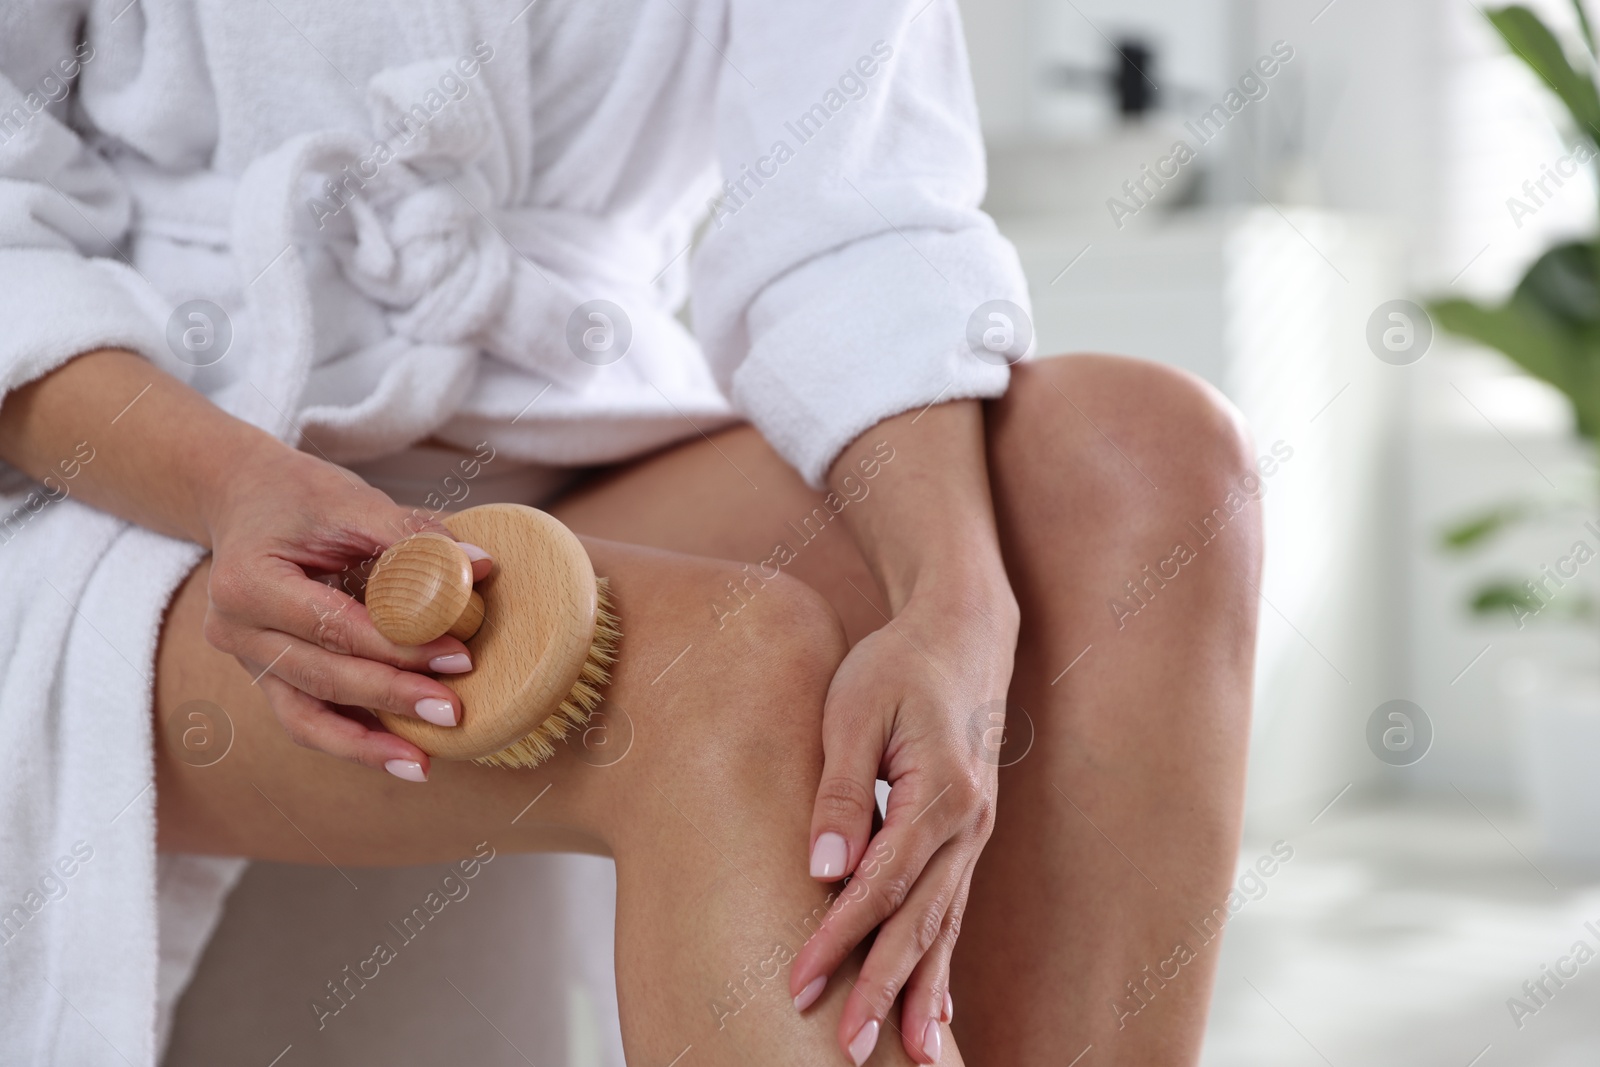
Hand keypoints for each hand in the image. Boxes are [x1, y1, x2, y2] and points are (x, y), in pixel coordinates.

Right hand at [199, 439, 490, 780]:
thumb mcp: (352, 502)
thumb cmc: (300, 497)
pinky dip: (350, 741)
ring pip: (305, 716)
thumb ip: (414, 536)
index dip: (397, 645)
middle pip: (321, 676)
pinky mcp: (267, 677)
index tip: (457, 657)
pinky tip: (398, 758)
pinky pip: (306, 719)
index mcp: (246, 583)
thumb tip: (482, 566)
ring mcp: (246, 661)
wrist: (245, 500)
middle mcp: (235, 630)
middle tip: (453, 709)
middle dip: (391, 698)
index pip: (332, 625)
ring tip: (422, 765)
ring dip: (366, 745)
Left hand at [789, 583, 1017, 1062]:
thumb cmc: (897, 666)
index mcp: (940, 794)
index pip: (880, 886)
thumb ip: (840, 790)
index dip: (838, 938)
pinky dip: (944, 966)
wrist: (962, 636)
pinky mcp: (967, 839)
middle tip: (846, 1049)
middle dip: (880, 990)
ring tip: (912, 1059)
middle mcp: (967, 826)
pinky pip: (954, 914)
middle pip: (919, 924)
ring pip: (945, 929)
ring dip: (922, 995)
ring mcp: (974, 837)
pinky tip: (934, 1013)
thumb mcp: (855, 711)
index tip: (798, 981)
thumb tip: (823, 870)